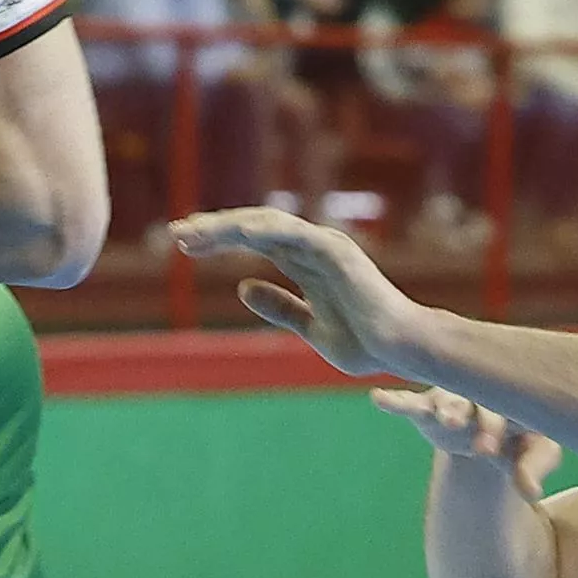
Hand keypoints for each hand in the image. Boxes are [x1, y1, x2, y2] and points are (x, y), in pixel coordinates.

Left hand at [167, 205, 427, 375]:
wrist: (401, 351)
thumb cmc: (364, 343)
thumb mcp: (309, 327)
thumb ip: (279, 307)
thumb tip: (242, 288)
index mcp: (304, 263)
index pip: (253, 241)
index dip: (219, 240)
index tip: (184, 244)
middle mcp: (312, 249)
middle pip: (255, 227)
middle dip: (214, 228)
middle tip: (176, 232)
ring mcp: (326, 248)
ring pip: (270, 225)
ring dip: (231, 225)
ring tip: (195, 230)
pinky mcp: (339, 255)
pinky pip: (298, 236)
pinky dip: (270, 230)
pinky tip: (241, 231)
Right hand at [374, 383, 560, 487]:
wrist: (493, 433)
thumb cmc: (521, 439)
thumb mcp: (537, 452)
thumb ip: (533, 467)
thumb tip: (531, 492)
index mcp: (511, 401)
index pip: (502, 413)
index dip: (492, 429)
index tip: (487, 449)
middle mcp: (479, 395)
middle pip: (471, 401)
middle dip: (463, 413)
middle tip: (456, 425)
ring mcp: (451, 400)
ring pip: (443, 400)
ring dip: (442, 408)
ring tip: (440, 419)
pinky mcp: (426, 408)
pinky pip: (409, 403)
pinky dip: (395, 402)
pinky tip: (378, 398)